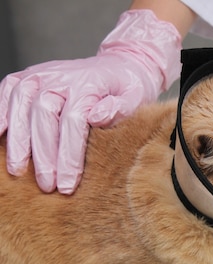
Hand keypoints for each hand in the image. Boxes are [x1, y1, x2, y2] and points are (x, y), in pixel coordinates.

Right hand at [0, 9, 180, 193]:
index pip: (73, 122)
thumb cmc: (127, 88)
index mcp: (88, 84)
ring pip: (21, 104)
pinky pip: (7, 91)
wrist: (119, 65)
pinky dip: (0, 113)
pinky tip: (0, 137)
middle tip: (46, 185)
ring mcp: (42, 74)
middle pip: (43, 116)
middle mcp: (60, 77)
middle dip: (43, 155)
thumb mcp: (135, 97)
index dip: (69, 156)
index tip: (68, 185)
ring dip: (18, 140)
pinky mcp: (29, 76)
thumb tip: (96, 117)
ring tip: (17, 171)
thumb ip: (120, 107)